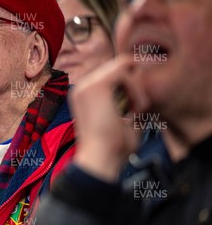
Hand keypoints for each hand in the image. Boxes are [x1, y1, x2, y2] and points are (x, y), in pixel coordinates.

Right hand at [70, 55, 150, 182]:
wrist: (100, 159)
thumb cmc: (113, 148)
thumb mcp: (121, 120)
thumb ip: (128, 104)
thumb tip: (143, 92)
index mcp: (84, 94)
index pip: (113, 74)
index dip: (131, 86)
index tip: (135, 109)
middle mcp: (82, 86)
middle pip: (118, 66)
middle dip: (134, 85)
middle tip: (136, 110)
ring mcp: (86, 84)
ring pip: (123, 65)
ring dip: (136, 87)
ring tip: (136, 110)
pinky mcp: (96, 85)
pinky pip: (125, 69)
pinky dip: (136, 88)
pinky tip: (136, 108)